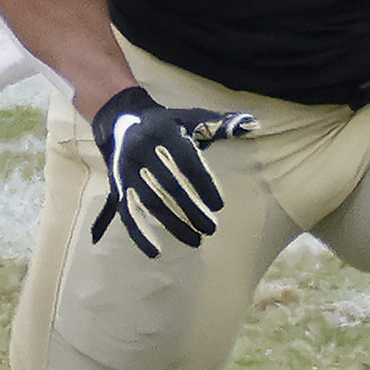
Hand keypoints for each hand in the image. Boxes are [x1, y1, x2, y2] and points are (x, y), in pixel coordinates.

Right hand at [87, 86, 253, 256]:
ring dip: (172, 225)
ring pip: (150, 203)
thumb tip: (252, 124)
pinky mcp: (117, 187)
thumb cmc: (166, 123)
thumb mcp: (190, 117)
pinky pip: (127, 214)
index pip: (186, 162)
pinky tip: (156, 252)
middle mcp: (141, 151)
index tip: (219, 206)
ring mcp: (126, 171)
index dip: (204, 185)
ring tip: (195, 241)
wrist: (121, 120)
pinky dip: (139, 235)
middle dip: (191, 210)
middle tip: (211, 229)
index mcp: (163, 133)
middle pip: (169, 186)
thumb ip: (220, 123)